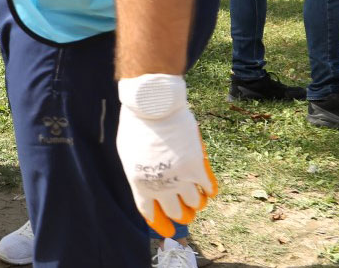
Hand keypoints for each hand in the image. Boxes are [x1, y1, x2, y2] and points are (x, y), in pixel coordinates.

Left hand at [116, 74, 217, 238]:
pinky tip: (208, 189)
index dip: (161, 224)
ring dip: (196, 203)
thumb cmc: (137, 127)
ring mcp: (180, 178)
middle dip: (181, 215)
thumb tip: (147, 189)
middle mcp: (160, 186)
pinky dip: (209, 191)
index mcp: (139, 184)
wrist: (153, 107)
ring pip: (194, 203)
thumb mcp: (128, 155)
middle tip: (185, 214)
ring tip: (197, 201)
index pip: (150, 213)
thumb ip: (139, 174)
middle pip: (174, 211)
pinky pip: (209, 188)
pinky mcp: (197, 167)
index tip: (169, 231)